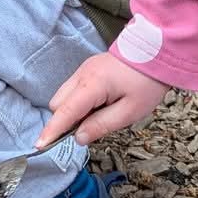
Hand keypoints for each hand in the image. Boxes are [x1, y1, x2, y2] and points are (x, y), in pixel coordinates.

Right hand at [36, 51, 167, 149]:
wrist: (156, 53)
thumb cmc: (146, 83)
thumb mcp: (129, 111)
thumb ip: (101, 125)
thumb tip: (78, 138)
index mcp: (93, 85)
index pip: (66, 111)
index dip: (53, 130)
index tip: (40, 145)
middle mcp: (82, 75)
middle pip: (58, 103)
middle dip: (65, 120)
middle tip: (90, 127)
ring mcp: (83, 69)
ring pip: (63, 96)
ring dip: (72, 111)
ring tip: (100, 113)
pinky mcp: (87, 68)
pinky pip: (73, 89)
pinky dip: (78, 102)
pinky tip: (100, 104)